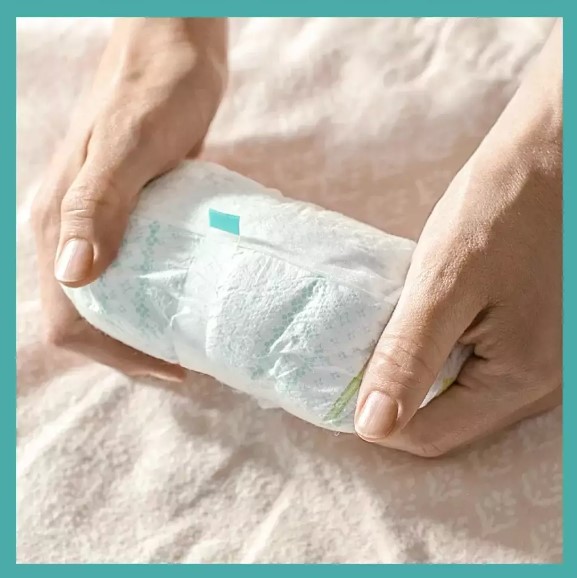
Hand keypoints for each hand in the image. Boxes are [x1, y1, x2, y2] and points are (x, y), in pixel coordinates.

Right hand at [31, 18, 226, 379]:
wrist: (174, 47)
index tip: (172, 367)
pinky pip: (137, 271)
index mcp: (60, 223)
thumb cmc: (156, 87)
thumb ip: (98, 202)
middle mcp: (73, 230)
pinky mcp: (133, 212)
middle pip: (92, 319)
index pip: (70, 320)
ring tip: (193, 343)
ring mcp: (103, 223)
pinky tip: (193, 302)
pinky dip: (161, 297)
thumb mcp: (130, 142)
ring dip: (148, 329)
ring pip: (115, 299)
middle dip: (134, 352)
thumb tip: (76, 275)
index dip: (116, 356)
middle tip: (188, 364)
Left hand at [354, 21, 561, 455]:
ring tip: (385, 339)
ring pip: (463, 397)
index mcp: (521, 380)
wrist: (555, 156)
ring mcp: (545, 363)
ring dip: (418, 376)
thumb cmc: (503, 208)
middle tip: (357, 359)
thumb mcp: (444, 283)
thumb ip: (409, 358)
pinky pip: (479, 370)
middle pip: (450, 420)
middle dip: (398, 398)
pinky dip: (443, 356)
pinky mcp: (536, 338)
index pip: (431, 435)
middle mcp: (542, 385)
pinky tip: (422, 327)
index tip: (340, 386)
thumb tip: (373, 427)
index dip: (379, 419)